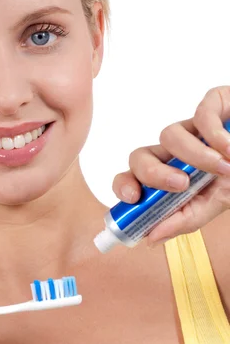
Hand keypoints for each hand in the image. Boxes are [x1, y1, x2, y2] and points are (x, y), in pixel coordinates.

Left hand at [112, 86, 229, 246]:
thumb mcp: (215, 204)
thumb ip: (184, 220)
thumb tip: (150, 239)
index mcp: (170, 175)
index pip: (133, 178)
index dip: (124, 185)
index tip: (132, 198)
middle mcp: (174, 153)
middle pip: (139, 157)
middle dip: (154, 173)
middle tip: (180, 185)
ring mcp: (189, 128)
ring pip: (168, 136)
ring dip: (195, 156)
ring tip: (223, 168)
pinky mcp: (210, 104)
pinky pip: (200, 116)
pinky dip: (216, 136)